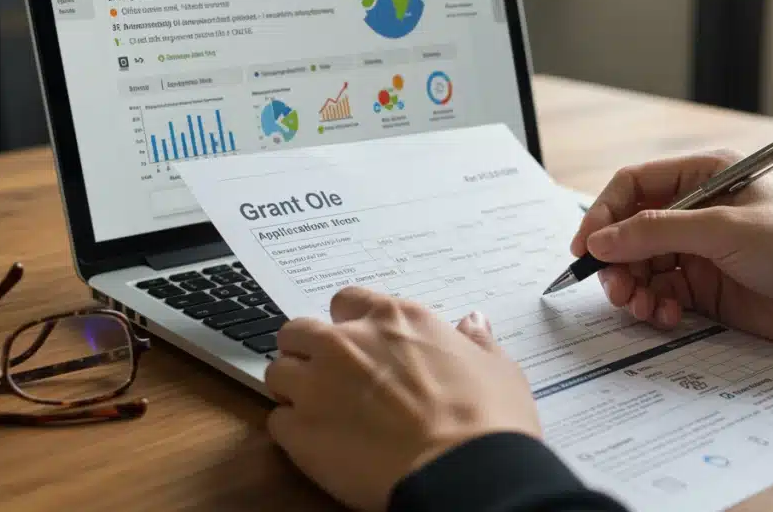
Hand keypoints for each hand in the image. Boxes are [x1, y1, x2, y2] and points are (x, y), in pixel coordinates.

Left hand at [264, 289, 540, 511]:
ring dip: (293, 387)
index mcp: (395, 320)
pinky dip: (292, 430)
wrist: (465, 471)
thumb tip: (473, 323)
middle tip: (327, 375)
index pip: (347, 301)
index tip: (358, 343)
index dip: (349, 324)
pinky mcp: (300, 431)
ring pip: (278, 371)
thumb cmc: (487, 419)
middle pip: (298, 331)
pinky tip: (318, 445)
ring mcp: (318, 385)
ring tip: (318, 411)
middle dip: (307, 349)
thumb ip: (475, 341)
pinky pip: (277, 421)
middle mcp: (349, 343)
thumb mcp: (496, 367)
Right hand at [571, 151, 772, 348]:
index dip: (603, 214)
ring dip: (633, 288)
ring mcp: (697, 251)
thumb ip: (656, 231)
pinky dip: (654, 307)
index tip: (586, 248)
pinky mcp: (703, 289)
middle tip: (617, 288)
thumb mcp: (722, 229)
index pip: (632, 186)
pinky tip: (667, 316)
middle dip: (617, 261)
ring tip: (643, 307)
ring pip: (639, 267)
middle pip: (629, 231)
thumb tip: (599, 240)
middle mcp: (693, 211)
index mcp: (700, 177)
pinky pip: (659, 294)